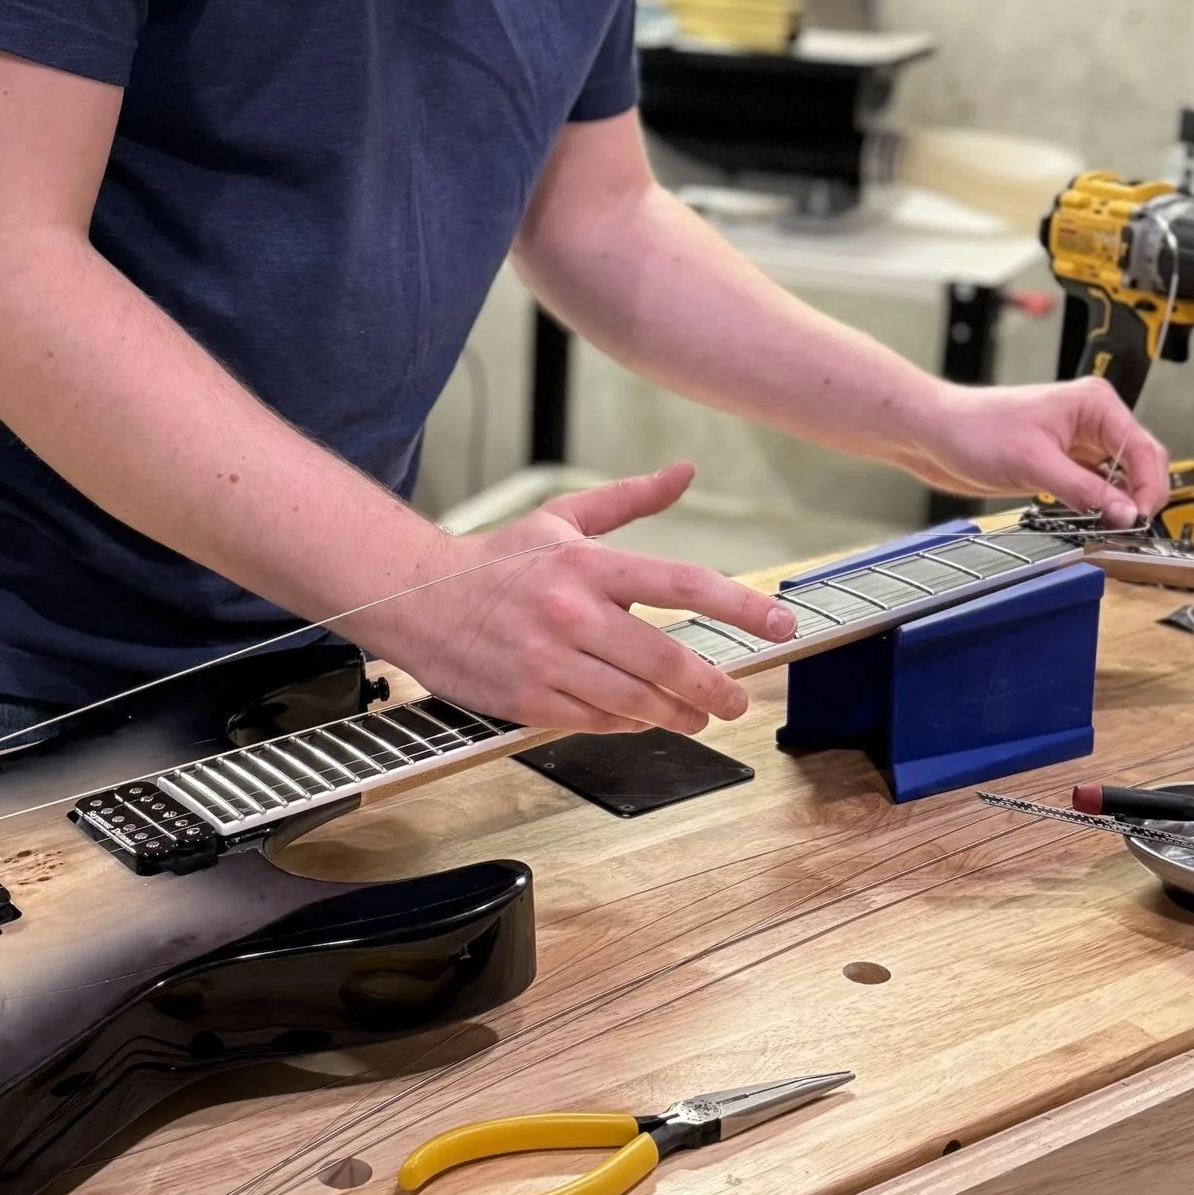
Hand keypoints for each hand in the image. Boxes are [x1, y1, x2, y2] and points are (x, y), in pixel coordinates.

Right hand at [370, 464, 796, 734]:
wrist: (415, 600)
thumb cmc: (495, 562)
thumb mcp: (561, 518)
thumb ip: (629, 499)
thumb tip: (682, 471)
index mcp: (586, 564)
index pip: (680, 583)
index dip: (739, 605)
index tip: (778, 622)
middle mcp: (571, 613)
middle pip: (665, 658)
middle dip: (714, 686)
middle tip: (737, 699)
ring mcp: (549, 661)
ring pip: (636, 700)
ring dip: (679, 714)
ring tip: (700, 716)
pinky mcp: (529, 700)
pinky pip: (597, 721)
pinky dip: (629, 723)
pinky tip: (644, 718)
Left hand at [894, 376, 1168, 526]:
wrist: (934, 434)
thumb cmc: (974, 428)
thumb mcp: (1033, 463)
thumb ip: (1084, 491)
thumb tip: (1126, 514)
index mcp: (1094, 404)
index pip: (1142, 448)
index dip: (1149, 487)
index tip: (1142, 519)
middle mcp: (1092, 422)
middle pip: (1139, 464)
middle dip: (1139, 497)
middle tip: (1132, 530)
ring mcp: (1079, 445)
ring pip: (1120, 480)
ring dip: (1120, 505)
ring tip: (1113, 531)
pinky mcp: (1063, 466)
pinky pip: (1096, 491)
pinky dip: (1100, 509)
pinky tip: (1095, 525)